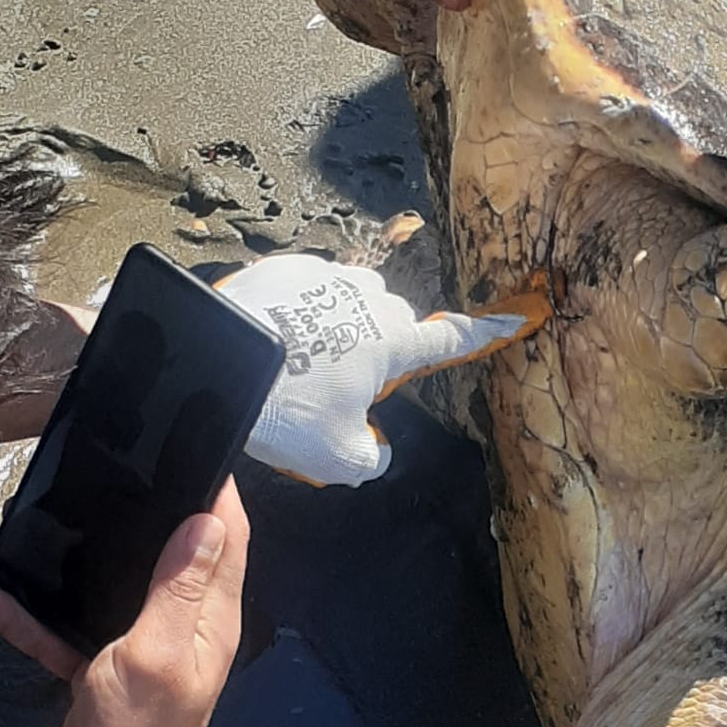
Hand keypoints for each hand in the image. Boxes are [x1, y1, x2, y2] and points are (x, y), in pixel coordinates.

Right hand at [0, 479, 247, 726]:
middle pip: (176, 553)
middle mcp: (188, 628)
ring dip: (82, 557)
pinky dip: (34, 613)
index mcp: (212, 619)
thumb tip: (209, 521)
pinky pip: (69, 628)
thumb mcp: (157, 651)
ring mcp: (146, 647)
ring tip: (50, 514)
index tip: (199, 446)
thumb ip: (180, 588)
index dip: (220, 492)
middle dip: (153, 509)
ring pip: (116, 585)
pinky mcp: (106, 667)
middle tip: (119, 467)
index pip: (229, 539)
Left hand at [219, 253, 548, 486]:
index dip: (482, 334)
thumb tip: (375, 448)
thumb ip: (373, 458)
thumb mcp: (338, 459)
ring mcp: (325, 276)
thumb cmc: (285, 408)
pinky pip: (308, 291)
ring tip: (302, 363)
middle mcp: (368, 298)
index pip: (449, 339)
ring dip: (340, 326)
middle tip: (342, 387)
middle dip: (380, 348)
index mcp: (393, 341)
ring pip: (350, 300)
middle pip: (393, 321)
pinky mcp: (283, 267)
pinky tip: (276, 340)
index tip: (513, 317)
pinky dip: (301, 313)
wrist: (213, 355)